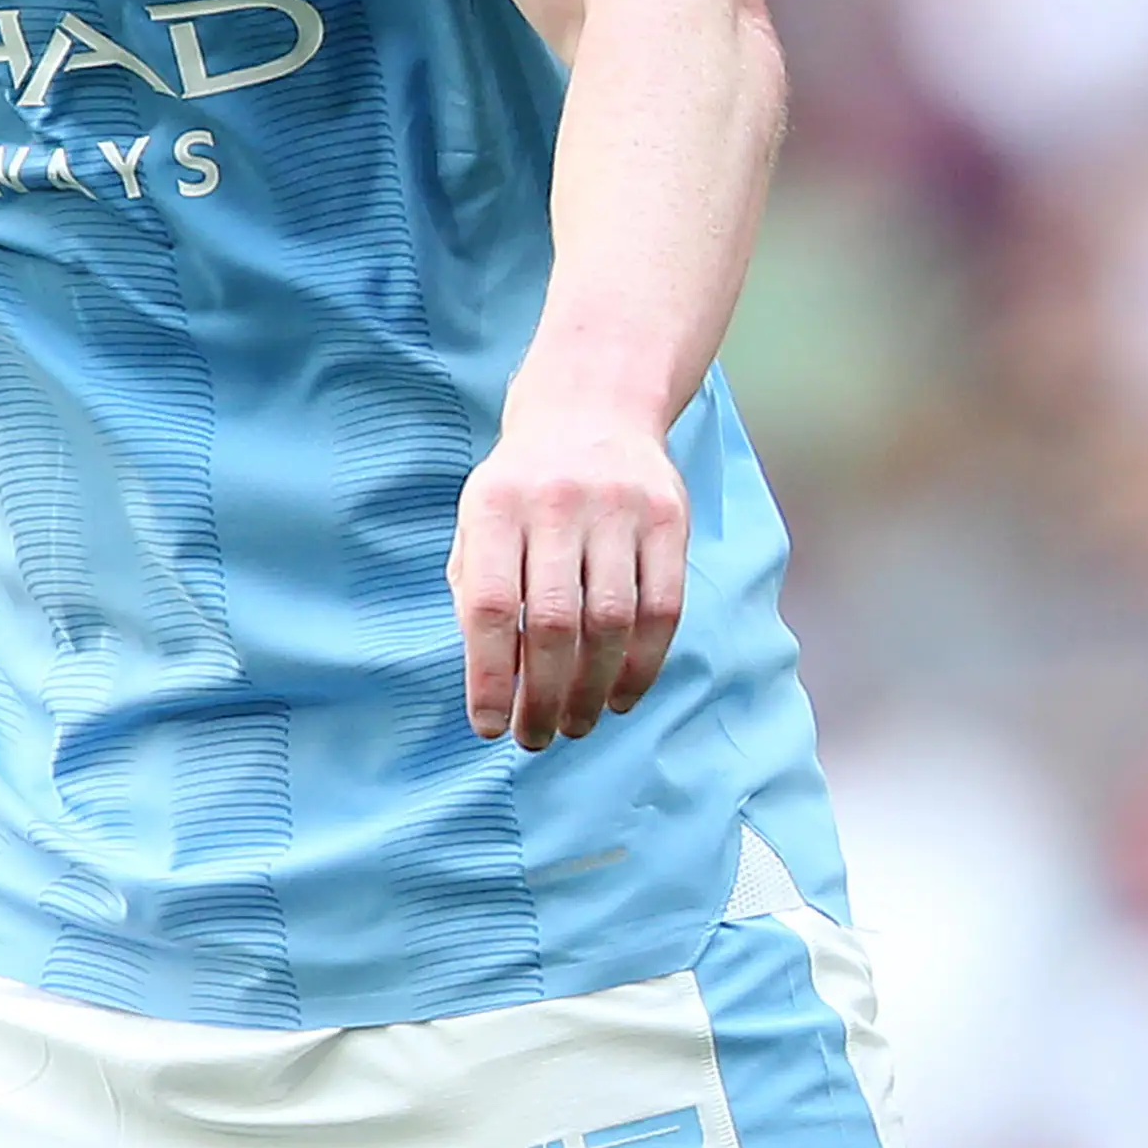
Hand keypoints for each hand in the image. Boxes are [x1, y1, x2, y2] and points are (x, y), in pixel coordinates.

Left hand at [447, 408, 688, 750]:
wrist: (591, 409)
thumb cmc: (522, 489)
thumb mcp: (479, 523)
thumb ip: (478, 594)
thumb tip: (497, 685)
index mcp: (496, 505)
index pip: (492, 605)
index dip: (491, 675)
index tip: (489, 727)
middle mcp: (557, 503)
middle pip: (556, 621)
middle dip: (545, 696)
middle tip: (537, 738)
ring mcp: (619, 508)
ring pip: (612, 621)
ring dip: (593, 689)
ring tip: (577, 725)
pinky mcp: (669, 518)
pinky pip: (662, 608)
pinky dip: (643, 665)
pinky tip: (621, 695)